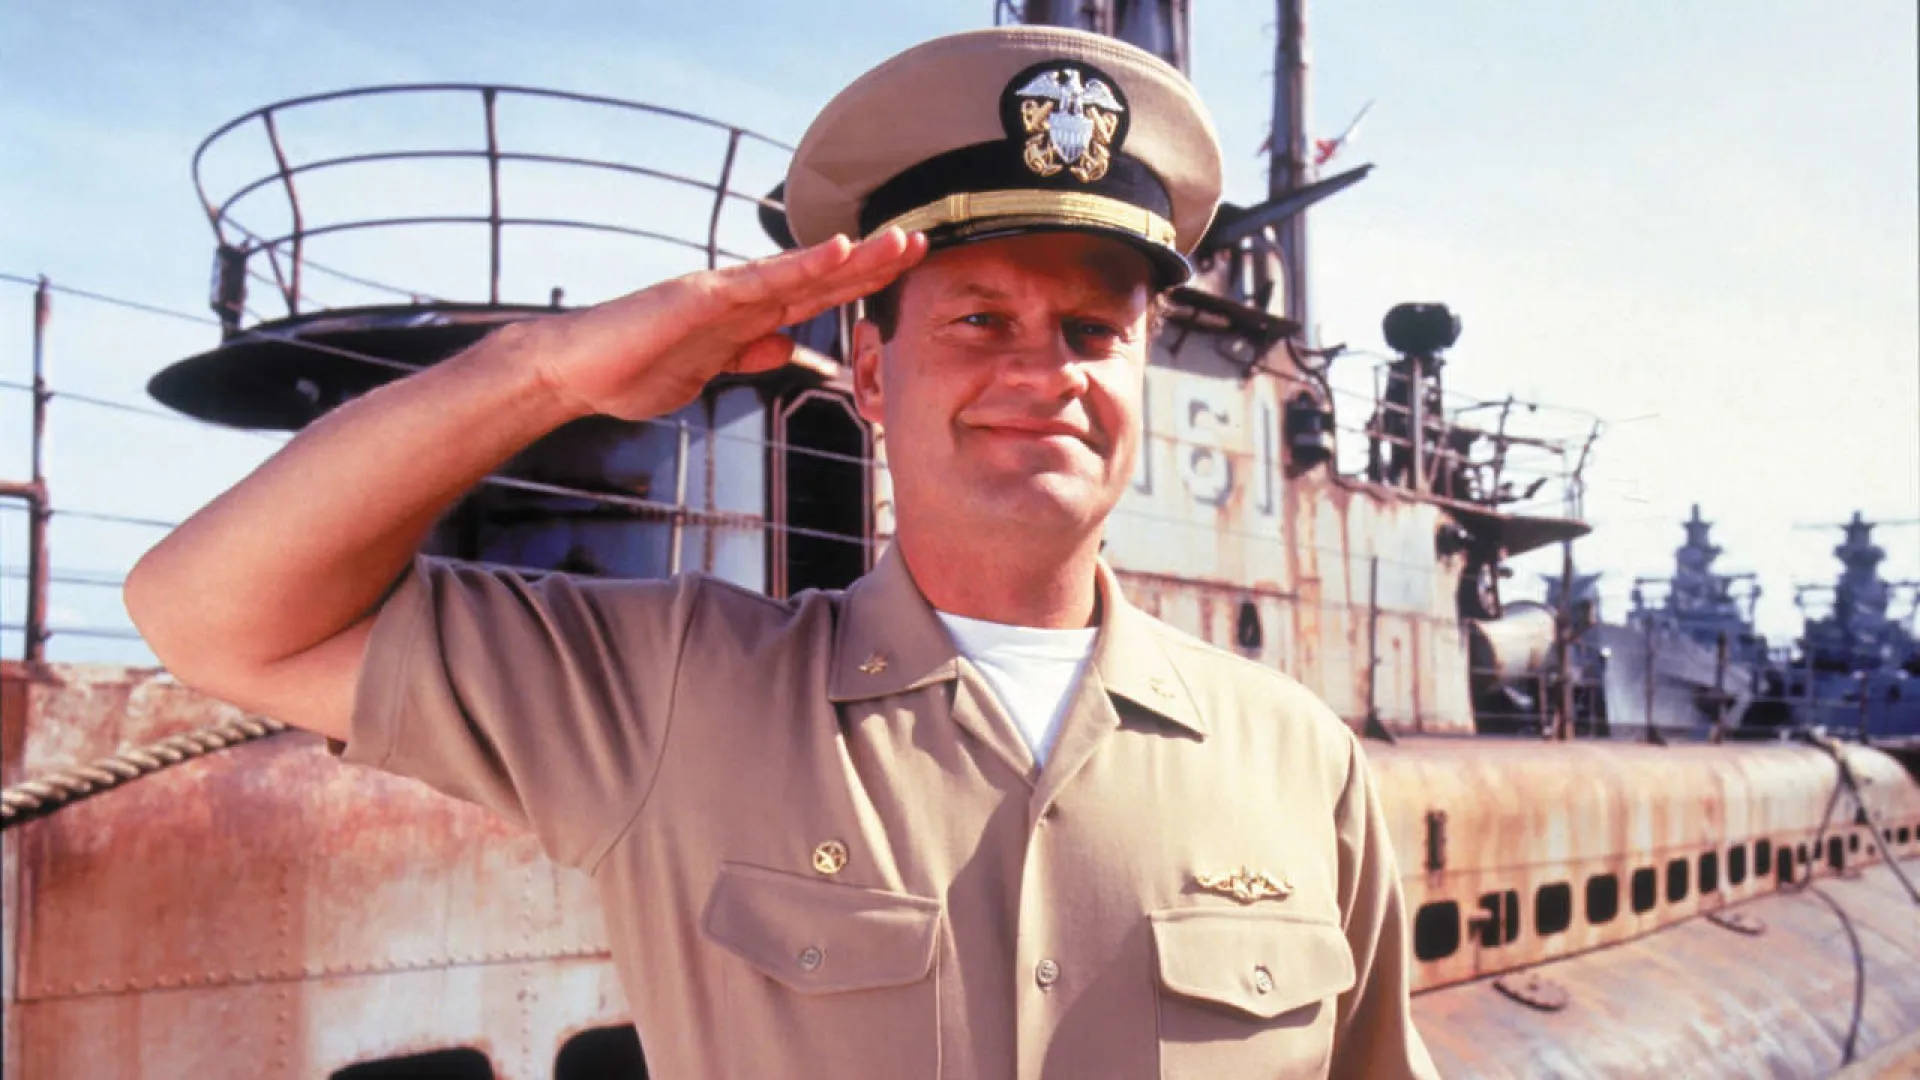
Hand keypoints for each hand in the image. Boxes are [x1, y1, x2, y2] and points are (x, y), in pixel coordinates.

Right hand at [527, 229, 926, 420]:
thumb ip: (747, 353)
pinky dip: (800, 265)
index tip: (904, 269)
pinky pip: (760, 282)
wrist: (576, 372)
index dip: (861, 281)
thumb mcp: (708, 369)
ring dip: (852, 257)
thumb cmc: (634, 367)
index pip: (815, 295)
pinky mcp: (700, 298)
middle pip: (819, 277)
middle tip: (923, 241)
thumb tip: (786, 347)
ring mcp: (722, 293)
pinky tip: (836, 249)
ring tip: (897, 240)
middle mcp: (740, 295)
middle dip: (873, 262)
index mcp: (745, 315)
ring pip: (800, 272)